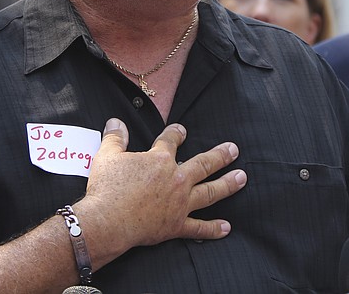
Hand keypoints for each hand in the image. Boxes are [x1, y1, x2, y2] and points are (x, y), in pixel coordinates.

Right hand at [75, 118, 246, 267]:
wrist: (107, 221)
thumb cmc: (107, 187)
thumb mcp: (107, 156)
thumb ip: (115, 137)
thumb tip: (116, 121)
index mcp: (160, 159)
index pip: (171, 140)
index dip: (176, 133)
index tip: (182, 131)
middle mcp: (176, 179)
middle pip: (203, 163)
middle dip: (220, 156)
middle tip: (234, 150)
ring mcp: (180, 203)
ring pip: (210, 191)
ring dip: (228, 184)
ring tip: (242, 178)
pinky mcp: (176, 225)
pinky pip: (199, 228)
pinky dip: (213, 228)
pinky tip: (227, 227)